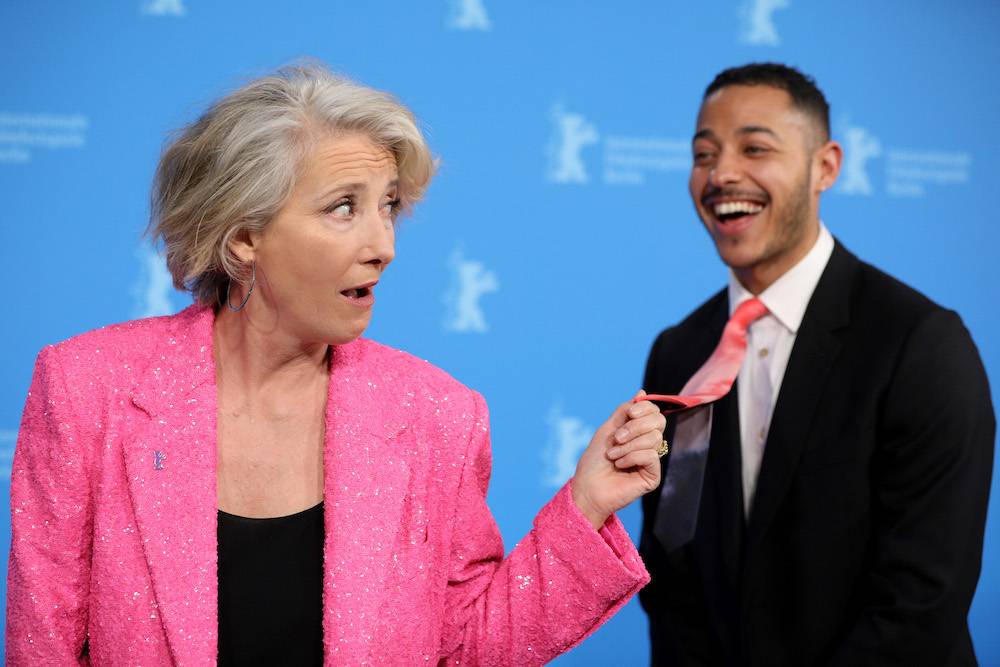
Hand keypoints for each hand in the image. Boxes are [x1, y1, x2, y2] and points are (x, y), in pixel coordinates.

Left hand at [570, 390, 664, 529]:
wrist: (587, 487)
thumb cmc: (594, 461)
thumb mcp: (608, 429)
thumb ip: (624, 411)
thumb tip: (642, 393)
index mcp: (639, 432)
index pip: (654, 412)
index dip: (645, 408)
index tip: (629, 413)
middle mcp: (648, 445)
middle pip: (659, 422)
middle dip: (636, 426)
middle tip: (616, 438)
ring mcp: (652, 460)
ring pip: (654, 438)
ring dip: (628, 445)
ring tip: (612, 455)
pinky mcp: (653, 476)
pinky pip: (650, 455)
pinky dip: (631, 457)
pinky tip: (619, 464)